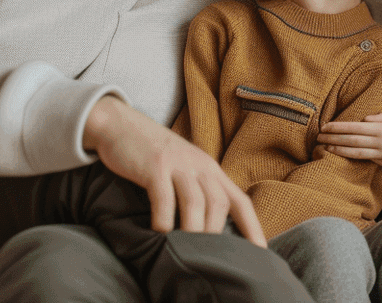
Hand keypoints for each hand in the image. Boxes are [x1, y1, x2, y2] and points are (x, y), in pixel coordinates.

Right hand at [83, 95, 265, 246]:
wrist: (121, 123)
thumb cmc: (154, 154)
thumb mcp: (184, 169)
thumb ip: (198, 191)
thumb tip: (207, 230)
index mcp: (211, 170)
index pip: (240, 201)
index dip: (252, 227)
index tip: (260, 253)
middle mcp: (200, 166)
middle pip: (219, 204)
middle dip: (216, 234)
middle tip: (205, 258)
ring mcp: (178, 164)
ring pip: (196, 203)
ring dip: (193, 231)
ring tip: (186, 252)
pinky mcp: (154, 166)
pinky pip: (163, 198)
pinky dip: (163, 220)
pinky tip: (158, 233)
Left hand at [318, 111, 381, 166]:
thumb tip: (365, 119)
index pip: (354, 127)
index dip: (338, 127)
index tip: (325, 126)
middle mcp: (380, 142)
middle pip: (351, 140)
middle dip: (333, 138)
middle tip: (318, 136)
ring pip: (356, 153)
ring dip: (339, 150)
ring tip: (326, 147)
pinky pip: (366, 159)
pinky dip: (353, 156)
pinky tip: (344, 154)